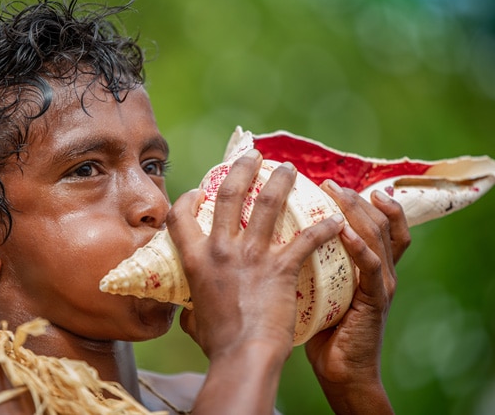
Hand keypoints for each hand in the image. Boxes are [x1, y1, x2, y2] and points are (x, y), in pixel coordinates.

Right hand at [167, 151, 344, 361]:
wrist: (243, 358)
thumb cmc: (218, 343)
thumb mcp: (194, 317)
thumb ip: (191, 303)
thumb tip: (186, 305)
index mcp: (195, 259)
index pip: (180, 215)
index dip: (188, 197)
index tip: (200, 189)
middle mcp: (220, 249)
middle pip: (229, 194)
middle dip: (241, 168)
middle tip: (254, 156)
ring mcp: (251, 256)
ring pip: (268, 204)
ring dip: (280, 181)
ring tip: (290, 169)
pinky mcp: (281, 268)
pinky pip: (306, 238)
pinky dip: (322, 227)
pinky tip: (335, 220)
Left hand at [305, 179, 409, 412]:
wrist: (341, 373)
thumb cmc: (323, 331)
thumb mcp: (318, 289)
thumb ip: (309, 265)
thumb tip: (269, 240)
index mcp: (370, 266)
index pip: (380, 224)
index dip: (366, 200)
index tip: (337, 183)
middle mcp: (382, 270)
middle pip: (381, 221)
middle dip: (356, 197)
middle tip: (329, 183)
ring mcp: (382, 284)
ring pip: (379, 235)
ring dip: (356, 211)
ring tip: (336, 193)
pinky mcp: (376, 300)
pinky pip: (372, 266)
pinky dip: (359, 246)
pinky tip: (342, 230)